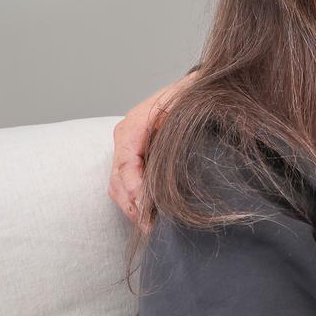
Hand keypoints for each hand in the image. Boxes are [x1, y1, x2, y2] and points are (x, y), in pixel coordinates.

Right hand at [107, 73, 194, 227]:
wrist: (197, 88)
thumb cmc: (195, 96)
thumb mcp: (189, 108)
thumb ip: (181, 130)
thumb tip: (176, 159)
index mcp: (135, 124)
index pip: (126, 163)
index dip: (135, 189)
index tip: (147, 208)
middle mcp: (126, 137)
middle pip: (118, 179)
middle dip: (132, 205)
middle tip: (149, 226)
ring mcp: (128, 148)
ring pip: (118, 186)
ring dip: (132, 208)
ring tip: (149, 227)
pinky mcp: (135, 158)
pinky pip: (126, 184)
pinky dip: (135, 202)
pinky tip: (149, 217)